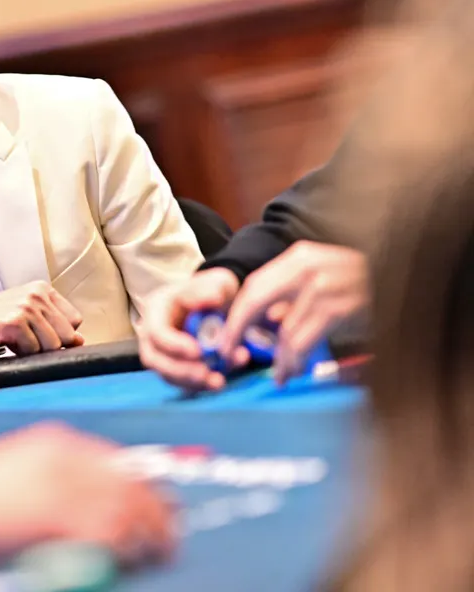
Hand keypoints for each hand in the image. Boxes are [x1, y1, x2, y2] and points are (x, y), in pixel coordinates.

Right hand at [0, 282, 83, 354]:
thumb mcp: (25, 317)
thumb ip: (53, 326)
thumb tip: (80, 341)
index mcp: (43, 289)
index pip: (74, 321)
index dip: (58, 334)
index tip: (36, 333)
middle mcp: (37, 294)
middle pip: (67, 335)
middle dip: (47, 345)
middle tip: (22, 338)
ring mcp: (26, 307)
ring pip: (53, 346)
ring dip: (33, 350)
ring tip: (13, 340)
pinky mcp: (14, 322)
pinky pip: (33, 350)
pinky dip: (19, 353)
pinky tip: (4, 342)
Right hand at [0, 423, 175, 566]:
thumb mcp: (16, 466)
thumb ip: (51, 473)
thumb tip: (85, 494)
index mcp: (55, 443)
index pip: (114, 461)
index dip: (141, 484)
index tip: (158, 502)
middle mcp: (67, 458)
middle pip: (128, 481)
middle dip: (156, 508)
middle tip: (170, 531)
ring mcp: (66, 486)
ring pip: (127, 507)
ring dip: (151, 530)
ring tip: (163, 549)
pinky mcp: (62, 517)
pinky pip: (110, 532)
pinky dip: (128, 545)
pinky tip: (134, 557)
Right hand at [137, 268, 240, 391]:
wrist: (220, 304)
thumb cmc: (213, 290)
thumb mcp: (216, 281)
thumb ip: (211, 288)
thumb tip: (211, 299)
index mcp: (157, 309)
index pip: (156, 331)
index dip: (173, 345)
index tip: (198, 351)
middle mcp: (153, 333)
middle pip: (153, 358)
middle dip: (178, 371)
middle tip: (205, 374)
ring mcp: (163, 352)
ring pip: (166, 374)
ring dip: (191, 382)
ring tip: (218, 382)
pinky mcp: (176, 366)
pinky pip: (181, 382)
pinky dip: (200, 386)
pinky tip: (219, 381)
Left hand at [216, 241, 367, 383]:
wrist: (407, 273)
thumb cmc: (365, 283)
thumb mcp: (323, 279)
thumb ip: (292, 296)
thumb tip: (266, 323)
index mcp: (299, 257)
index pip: (253, 285)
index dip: (235, 314)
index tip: (224, 337)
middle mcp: (306, 266)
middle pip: (255, 299)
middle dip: (237, 330)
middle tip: (228, 355)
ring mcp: (323, 286)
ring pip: (283, 330)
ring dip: (276, 357)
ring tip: (278, 374)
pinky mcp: (338, 308)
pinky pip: (302, 341)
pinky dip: (292, 361)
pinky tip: (290, 373)